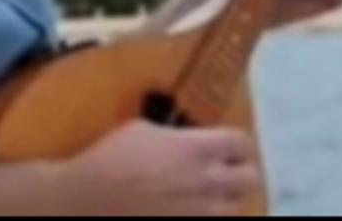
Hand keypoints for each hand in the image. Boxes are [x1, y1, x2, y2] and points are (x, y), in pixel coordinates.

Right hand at [60, 120, 262, 215]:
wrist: (90, 200)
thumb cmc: (113, 157)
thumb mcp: (144, 129)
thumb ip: (175, 137)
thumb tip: (184, 141)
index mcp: (196, 148)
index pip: (241, 143)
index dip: (239, 144)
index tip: (231, 146)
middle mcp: (206, 182)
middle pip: (251, 179)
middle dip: (244, 173)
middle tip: (230, 171)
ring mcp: (199, 214)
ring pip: (237, 210)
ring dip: (228, 200)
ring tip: (212, 196)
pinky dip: (208, 217)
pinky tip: (193, 211)